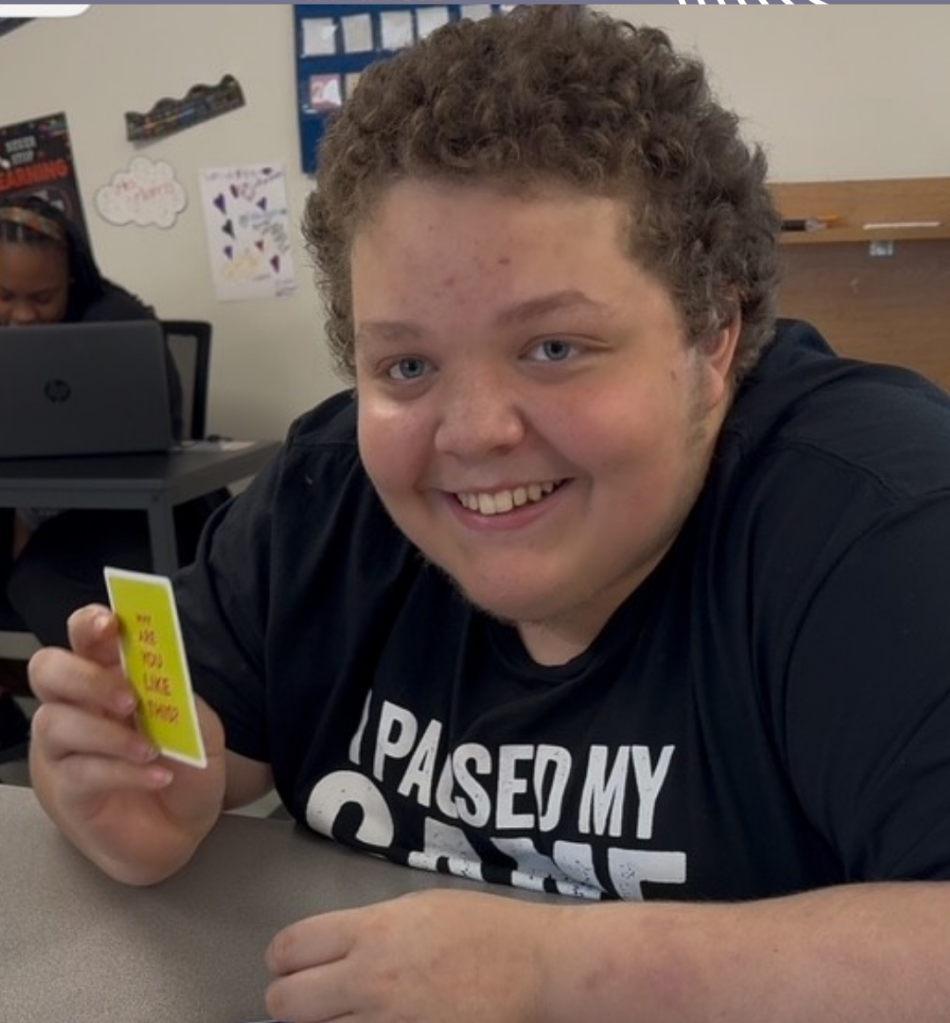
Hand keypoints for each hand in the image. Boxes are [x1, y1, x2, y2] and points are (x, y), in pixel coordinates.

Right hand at [28, 604, 226, 884]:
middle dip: (85, 676)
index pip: (84, 637)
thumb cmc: (184, 763)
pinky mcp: (67, 791)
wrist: (185, 827)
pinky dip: (122, 772)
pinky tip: (157, 775)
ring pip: (54, 723)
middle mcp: (77, 705)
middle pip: (48, 671)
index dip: (89, 624)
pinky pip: (79, 772)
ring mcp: (65, 749)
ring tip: (152, 748)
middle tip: (128, 697)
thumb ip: (178, 696)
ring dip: (107, 733)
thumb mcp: (198, 724)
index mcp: (109, 676)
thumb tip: (163, 671)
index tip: (110, 622)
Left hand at [266, 889, 561, 1022]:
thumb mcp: (420, 906)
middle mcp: (370, 978)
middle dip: (287, 999)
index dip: (282, 957)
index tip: (290, 962)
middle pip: (285, 1002)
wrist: (538, 968)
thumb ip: (371, 928)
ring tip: (342, 1016)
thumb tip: (333, 949)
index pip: (291, 947)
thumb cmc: (484, 927)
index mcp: (373, 930)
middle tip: (305, 998)